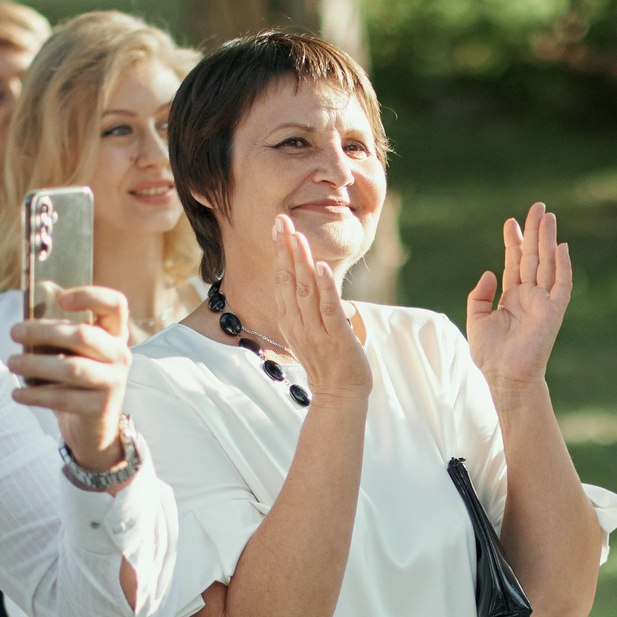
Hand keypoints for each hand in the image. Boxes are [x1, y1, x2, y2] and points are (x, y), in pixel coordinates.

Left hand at [11, 285, 136, 472]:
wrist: (93, 427)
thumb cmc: (76, 379)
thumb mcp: (73, 351)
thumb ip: (58, 329)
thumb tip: (31, 302)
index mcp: (115, 334)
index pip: (115, 304)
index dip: (90, 296)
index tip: (61, 300)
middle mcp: (120, 355)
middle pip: (84, 335)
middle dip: (44, 331)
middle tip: (13, 332)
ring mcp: (114, 382)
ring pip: (72, 368)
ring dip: (36, 364)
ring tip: (10, 363)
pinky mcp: (100, 408)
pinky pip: (63, 398)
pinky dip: (35, 395)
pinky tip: (17, 393)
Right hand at [268, 213, 371, 402]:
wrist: (339, 395)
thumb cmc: (327, 362)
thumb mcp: (308, 331)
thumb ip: (303, 307)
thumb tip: (305, 277)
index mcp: (290, 320)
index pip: (281, 280)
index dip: (278, 253)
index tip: (277, 227)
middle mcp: (298, 324)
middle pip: (288, 280)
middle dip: (284, 249)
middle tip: (281, 220)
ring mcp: (316, 332)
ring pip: (305, 291)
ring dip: (301, 262)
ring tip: (298, 236)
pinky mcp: (337, 339)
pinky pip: (329, 310)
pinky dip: (325, 288)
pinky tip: (321, 268)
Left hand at [466, 202, 572, 392]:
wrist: (504, 377)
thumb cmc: (490, 355)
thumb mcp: (476, 319)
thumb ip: (479, 295)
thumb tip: (489, 272)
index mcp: (511, 297)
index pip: (515, 262)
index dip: (513, 242)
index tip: (511, 222)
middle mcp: (529, 296)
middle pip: (533, 257)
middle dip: (534, 232)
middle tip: (537, 207)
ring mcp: (543, 303)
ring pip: (547, 264)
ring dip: (548, 240)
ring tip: (548, 216)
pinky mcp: (553, 313)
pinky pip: (561, 286)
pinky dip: (563, 267)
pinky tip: (561, 247)